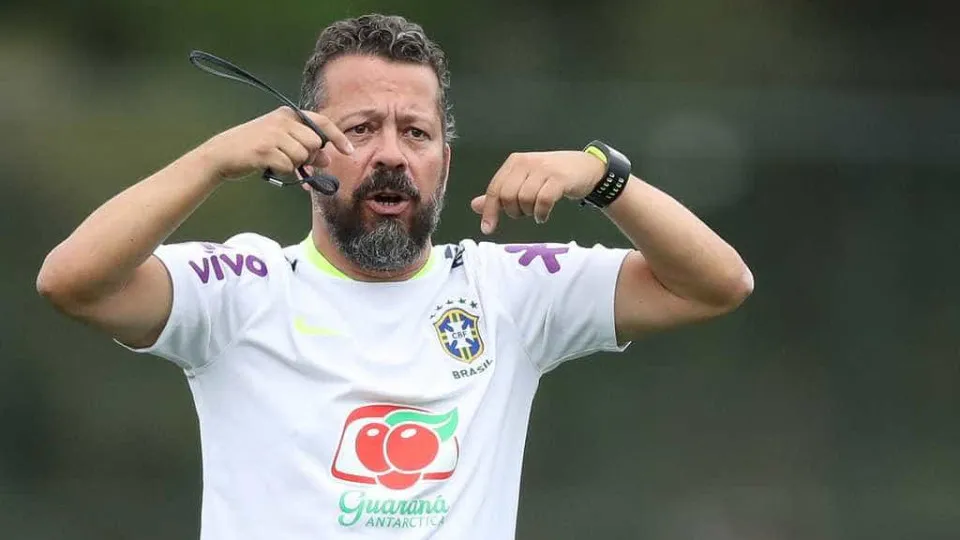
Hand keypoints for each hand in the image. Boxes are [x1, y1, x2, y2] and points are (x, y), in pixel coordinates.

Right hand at [198, 106, 354, 181]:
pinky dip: (282, 170)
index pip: (321, 122)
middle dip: (309, 155)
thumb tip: (328, 158)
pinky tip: (269, 165)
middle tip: (294, 159)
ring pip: (303, 155)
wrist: (223, 153)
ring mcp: (273, 134)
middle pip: (315, 142)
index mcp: (287, 114)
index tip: (349, 150)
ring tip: (276, 159)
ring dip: (293, 163)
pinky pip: (288, 165)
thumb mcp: (281, 142)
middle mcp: (282, 120)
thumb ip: (306, 147)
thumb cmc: (254, 148)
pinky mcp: (265, 150)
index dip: (338, 137)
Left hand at [470, 150, 605, 233]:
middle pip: (508, 196)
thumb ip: (500, 194)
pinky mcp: (559, 178)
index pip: (495, 189)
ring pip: (524, 199)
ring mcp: (543, 169)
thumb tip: (475, 205)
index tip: (488, 229)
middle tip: (525, 213)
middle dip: (514, 211)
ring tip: (536, 212)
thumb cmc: (553, 176)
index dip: (490, 211)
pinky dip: (541, 213)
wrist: (587, 168)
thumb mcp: (524, 182)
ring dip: (529, 213)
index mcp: (515, 162)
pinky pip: (542, 201)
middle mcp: (526, 162)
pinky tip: (543, 215)